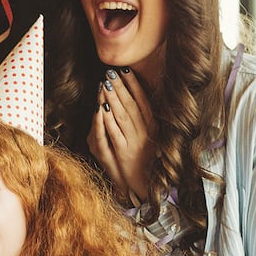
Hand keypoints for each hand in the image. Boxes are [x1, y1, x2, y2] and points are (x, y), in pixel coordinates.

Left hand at [89, 69, 156, 203]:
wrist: (145, 184)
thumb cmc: (145, 159)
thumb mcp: (148, 137)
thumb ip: (143, 119)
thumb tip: (135, 98)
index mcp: (153, 126)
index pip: (143, 100)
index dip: (134, 84)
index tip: (125, 70)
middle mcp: (145, 132)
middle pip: (131, 104)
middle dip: (120, 86)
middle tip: (110, 71)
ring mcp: (134, 142)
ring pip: (123, 115)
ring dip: (113, 98)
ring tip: (105, 83)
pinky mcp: (123, 152)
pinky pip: (114, 132)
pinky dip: (108, 119)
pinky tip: (102, 107)